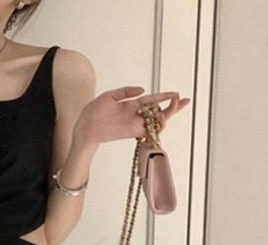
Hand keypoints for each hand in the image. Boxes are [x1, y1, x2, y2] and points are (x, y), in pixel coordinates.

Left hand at [74, 86, 191, 146]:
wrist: (84, 127)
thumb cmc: (93, 112)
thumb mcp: (110, 95)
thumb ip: (126, 91)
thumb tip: (142, 89)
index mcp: (131, 105)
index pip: (152, 100)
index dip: (164, 97)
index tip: (177, 94)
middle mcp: (135, 115)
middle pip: (158, 112)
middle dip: (172, 107)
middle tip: (183, 101)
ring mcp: (134, 124)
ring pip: (156, 122)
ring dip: (168, 115)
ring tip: (176, 105)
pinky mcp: (131, 132)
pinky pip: (148, 130)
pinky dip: (157, 126)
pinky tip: (164, 118)